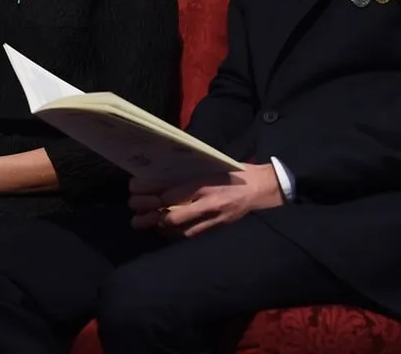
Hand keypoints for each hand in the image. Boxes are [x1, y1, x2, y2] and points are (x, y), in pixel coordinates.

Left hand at [128, 163, 283, 237]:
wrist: (265, 188)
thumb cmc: (237, 173)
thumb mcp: (213, 166)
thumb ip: (191, 173)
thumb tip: (165, 175)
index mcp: (206, 183)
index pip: (172, 194)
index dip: (151, 195)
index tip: (136, 191)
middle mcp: (209, 203)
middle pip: (172, 216)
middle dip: (151, 217)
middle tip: (136, 216)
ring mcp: (214, 218)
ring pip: (180, 229)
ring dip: (161, 228)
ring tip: (144, 224)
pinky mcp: (219, 227)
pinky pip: (193, 234)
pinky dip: (177, 232)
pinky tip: (166, 229)